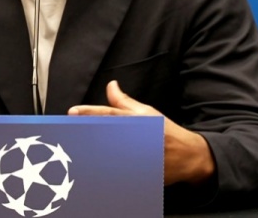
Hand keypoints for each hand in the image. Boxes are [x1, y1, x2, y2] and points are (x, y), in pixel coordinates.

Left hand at [68, 80, 215, 185]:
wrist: (188, 157)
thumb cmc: (166, 132)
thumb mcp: (146, 112)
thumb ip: (124, 101)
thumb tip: (111, 86)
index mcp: (135, 121)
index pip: (108, 115)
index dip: (89, 112)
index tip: (72, 112)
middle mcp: (134, 138)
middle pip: (104, 135)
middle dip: (86, 133)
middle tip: (68, 131)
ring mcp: (135, 156)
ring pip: (108, 154)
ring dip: (92, 151)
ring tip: (76, 149)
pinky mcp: (136, 172)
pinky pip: (117, 170)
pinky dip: (105, 167)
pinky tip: (92, 167)